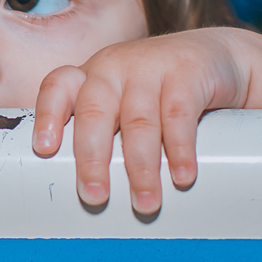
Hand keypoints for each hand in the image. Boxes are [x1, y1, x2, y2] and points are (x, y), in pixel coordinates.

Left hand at [29, 27, 261, 215]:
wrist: (217, 58)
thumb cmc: (158, 93)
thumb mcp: (123, 102)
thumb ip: (101, 132)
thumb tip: (79, 197)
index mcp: (90, 77)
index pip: (57, 87)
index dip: (47, 117)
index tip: (44, 150)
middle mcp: (113, 67)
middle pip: (94, 113)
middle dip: (92, 160)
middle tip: (94, 198)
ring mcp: (150, 65)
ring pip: (138, 121)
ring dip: (141, 168)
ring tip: (145, 204)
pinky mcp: (187, 71)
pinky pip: (179, 114)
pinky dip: (179, 149)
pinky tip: (182, 176)